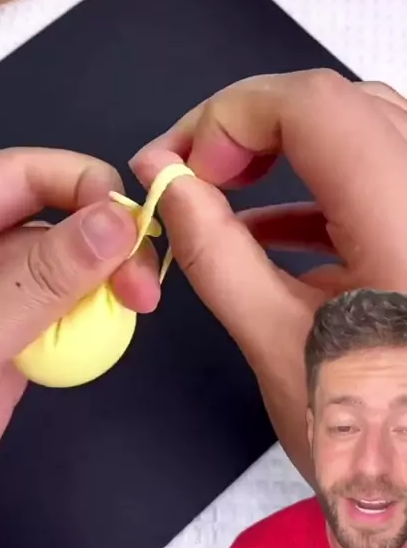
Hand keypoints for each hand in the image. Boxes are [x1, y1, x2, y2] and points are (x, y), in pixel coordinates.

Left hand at [0, 148, 158, 532]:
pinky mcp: (9, 343)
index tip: (131, 222)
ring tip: (128, 315)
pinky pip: (64, 316)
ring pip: (67, 270)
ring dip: (103, 290)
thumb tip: (115, 221)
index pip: (22, 174)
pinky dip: (89, 327)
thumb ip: (42, 279)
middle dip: (107, 246)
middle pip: (55, 220)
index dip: (83, 185)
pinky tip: (98, 344)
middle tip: (142, 287)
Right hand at [131, 70, 406, 482]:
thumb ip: (214, 252)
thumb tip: (165, 180)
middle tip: (191, 170)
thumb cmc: (374, 444)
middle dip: (248, 125)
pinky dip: (313, 185)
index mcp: (405, 225)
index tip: (184, 170)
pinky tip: (263, 224)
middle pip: (337, 103)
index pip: (315, 106)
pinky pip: (374, 174)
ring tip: (219, 187)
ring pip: (358, 127)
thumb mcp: (278, 345)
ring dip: (281, 147)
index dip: (232, 118)